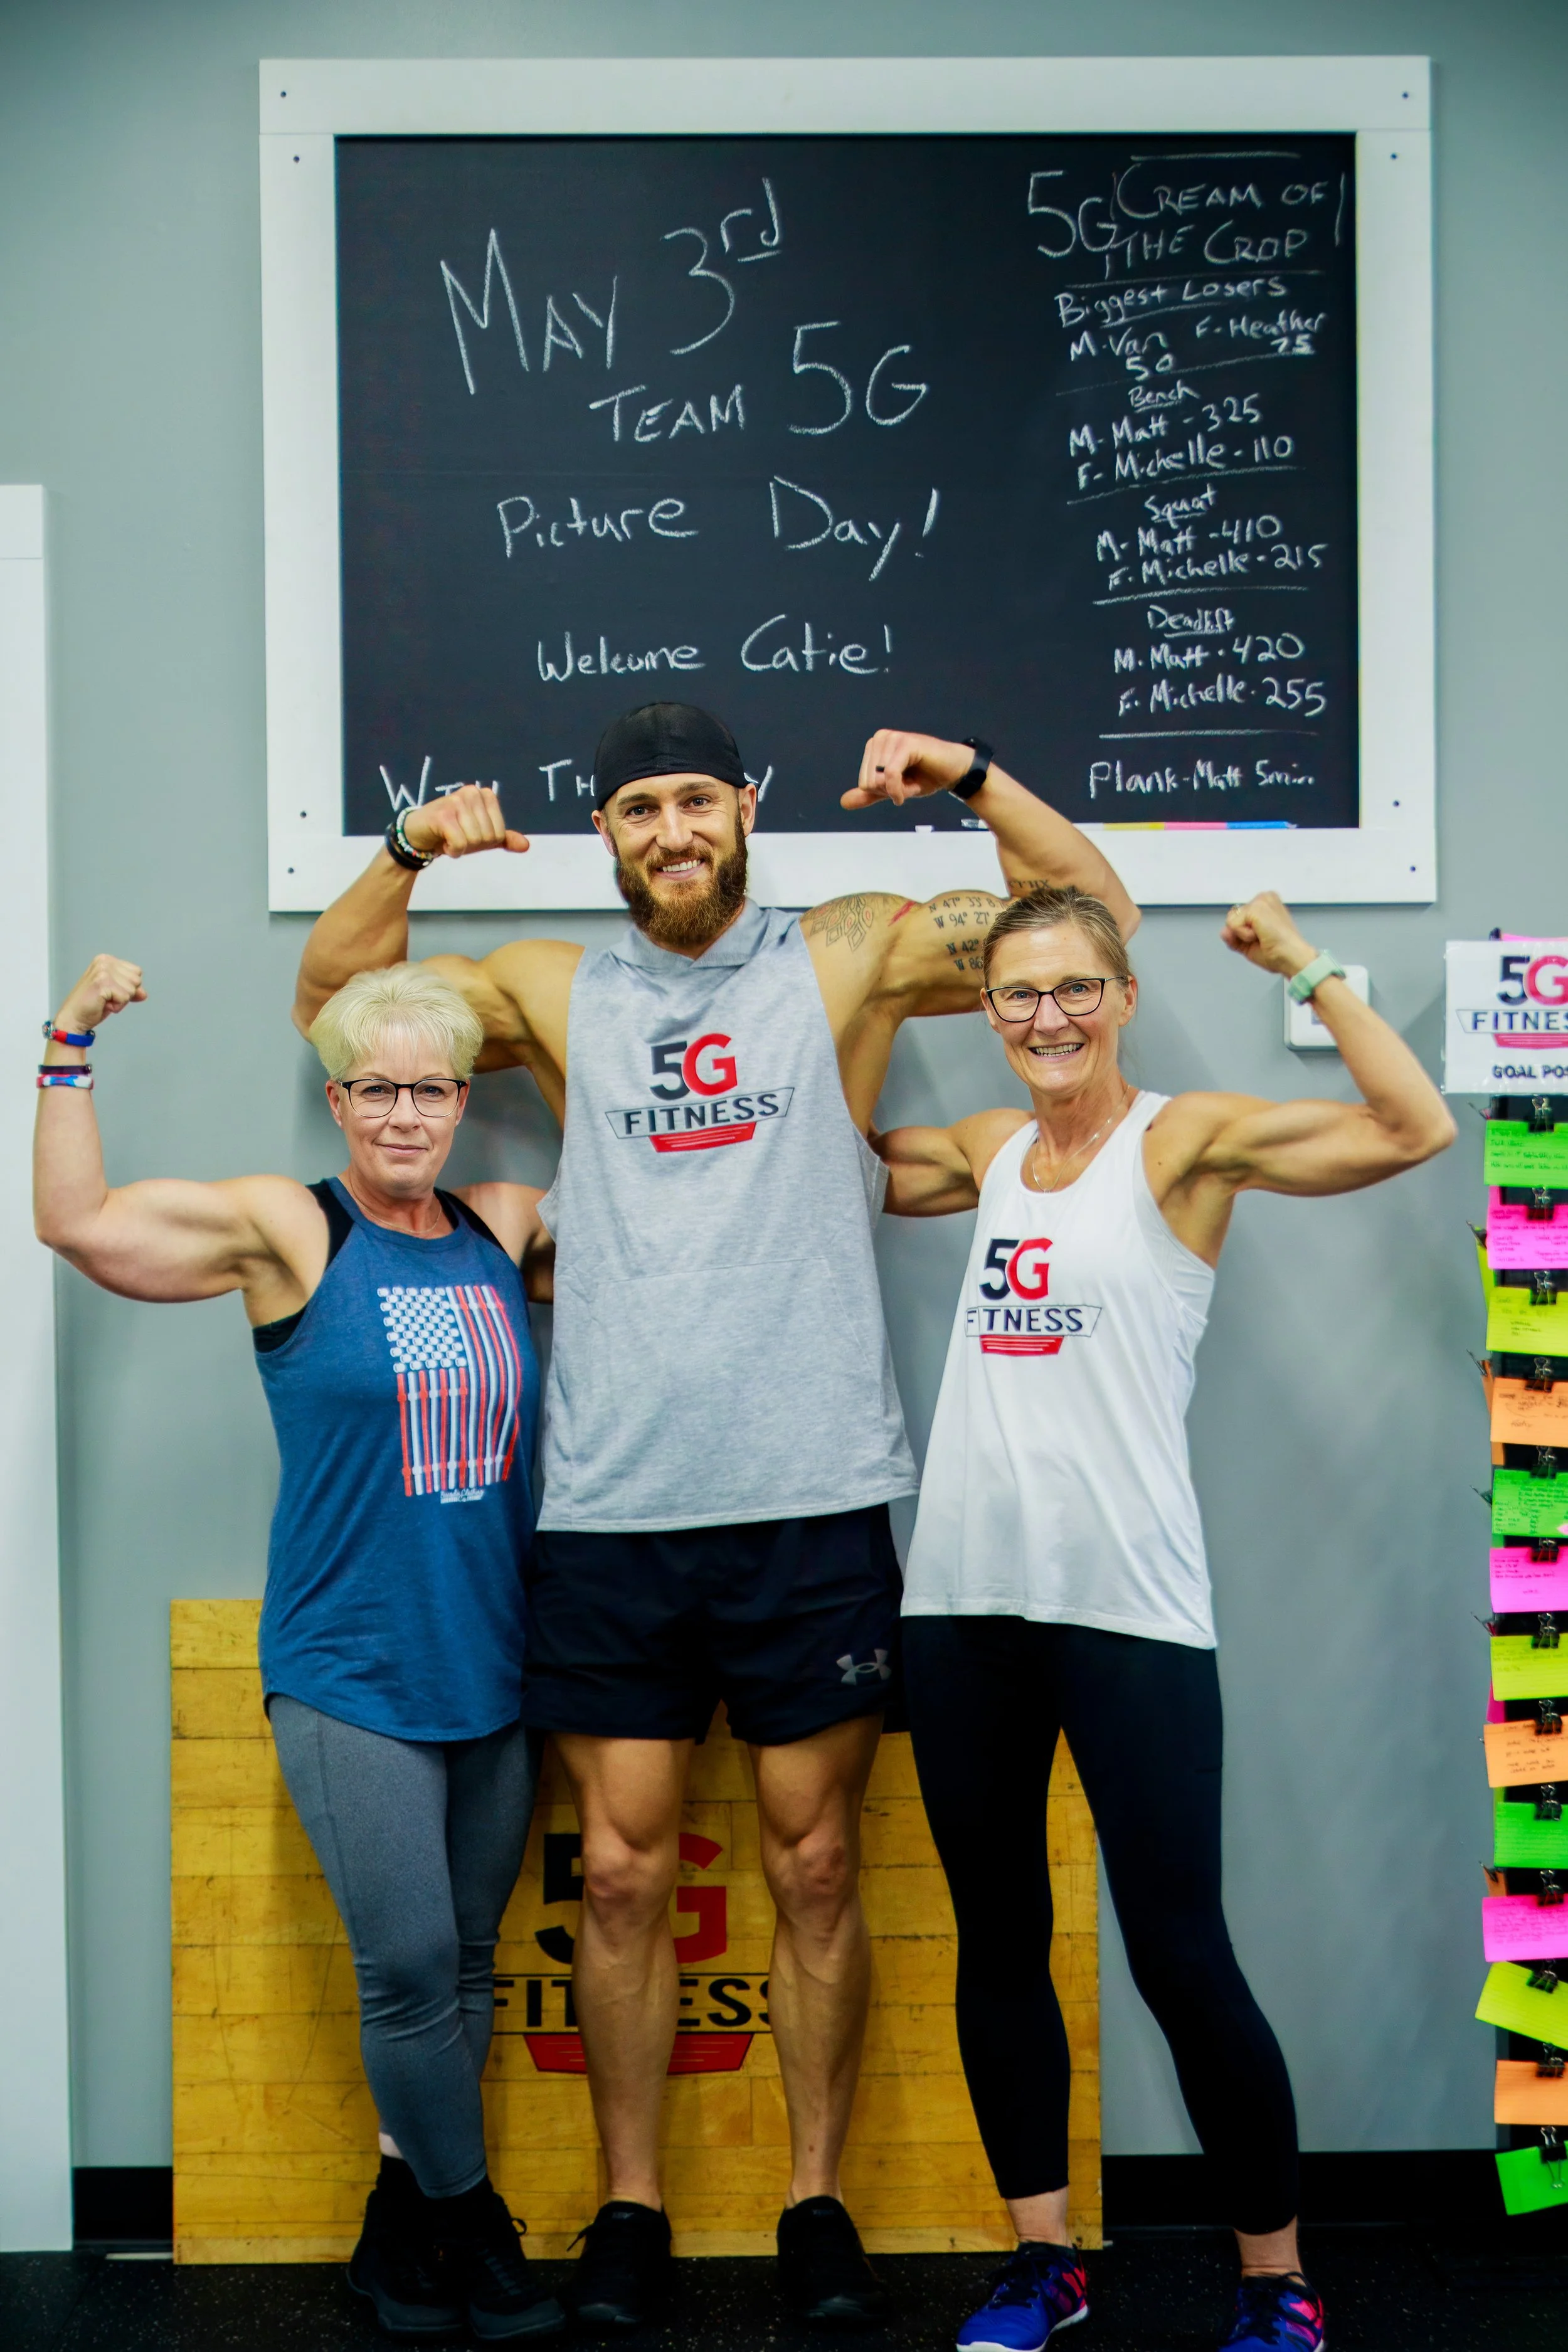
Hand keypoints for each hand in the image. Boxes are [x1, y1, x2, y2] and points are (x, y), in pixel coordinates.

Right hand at [55, 954, 145, 1034]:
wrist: (73, 1018)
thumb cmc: (92, 1005)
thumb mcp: (115, 994)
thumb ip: (130, 989)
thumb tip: (143, 993)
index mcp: (106, 959)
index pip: (136, 972)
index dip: (128, 987)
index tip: (110, 991)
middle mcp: (104, 962)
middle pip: (136, 980)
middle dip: (125, 994)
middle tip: (106, 997)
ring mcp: (103, 971)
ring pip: (132, 989)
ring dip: (121, 1001)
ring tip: (104, 1000)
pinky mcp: (102, 983)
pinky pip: (125, 998)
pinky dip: (117, 1007)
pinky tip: (102, 1004)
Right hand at [402, 786, 528, 860]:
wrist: (419, 834)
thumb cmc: (451, 832)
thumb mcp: (481, 835)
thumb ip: (503, 839)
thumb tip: (526, 846)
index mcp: (485, 795)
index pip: (499, 833)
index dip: (484, 842)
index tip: (468, 834)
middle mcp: (472, 792)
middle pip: (487, 837)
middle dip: (472, 845)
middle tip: (456, 836)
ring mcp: (457, 801)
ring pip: (474, 840)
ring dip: (461, 848)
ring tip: (449, 837)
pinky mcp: (443, 814)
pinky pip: (460, 843)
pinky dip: (452, 850)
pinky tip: (443, 842)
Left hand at [840, 729, 972, 809]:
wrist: (953, 771)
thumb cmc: (926, 776)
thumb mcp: (893, 789)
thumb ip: (870, 794)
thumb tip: (843, 802)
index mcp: (874, 746)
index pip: (864, 782)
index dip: (884, 791)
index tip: (902, 783)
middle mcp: (880, 738)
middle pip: (869, 782)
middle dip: (890, 790)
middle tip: (909, 782)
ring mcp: (892, 738)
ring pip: (879, 779)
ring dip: (899, 789)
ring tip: (914, 778)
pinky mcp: (905, 744)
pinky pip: (890, 775)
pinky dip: (899, 789)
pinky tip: (911, 789)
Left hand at [1221, 891, 1316, 979]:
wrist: (1292, 958)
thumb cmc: (1279, 952)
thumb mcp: (1249, 945)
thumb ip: (1234, 937)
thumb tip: (1223, 931)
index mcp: (1266, 904)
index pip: (1238, 917)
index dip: (1243, 933)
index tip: (1263, 938)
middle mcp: (1264, 898)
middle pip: (1232, 917)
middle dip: (1241, 933)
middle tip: (1263, 939)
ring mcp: (1260, 901)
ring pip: (1231, 921)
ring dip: (1243, 935)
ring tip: (1264, 936)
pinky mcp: (1256, 908)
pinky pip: (1233, 925)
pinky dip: (1244, 936)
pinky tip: (1261, 935)